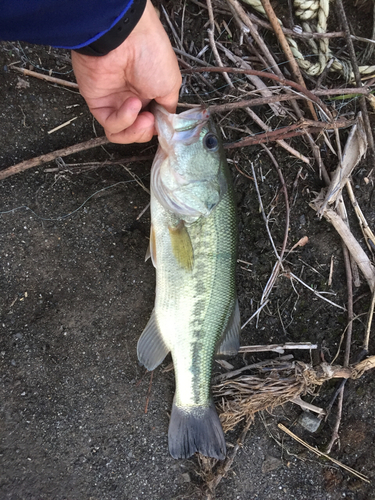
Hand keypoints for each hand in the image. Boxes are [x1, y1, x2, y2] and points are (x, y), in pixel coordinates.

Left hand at [71, 0, 180, 143]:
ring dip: (135, 132)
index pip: (151, 124)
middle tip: (151, 120)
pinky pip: (110, 124)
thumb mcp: (171, 85)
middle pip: (136, 132)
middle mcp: (130, 99)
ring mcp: (113, 102)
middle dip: (146, 131)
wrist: (127, 38)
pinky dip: (123, 120)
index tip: (164, 126)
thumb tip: (164, 125)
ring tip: (144, 119)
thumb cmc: (151, 54)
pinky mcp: (98, 103)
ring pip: (121, 133)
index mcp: (148, 94)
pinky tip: (132, 105)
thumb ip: (167, 109)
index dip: (157, 129)